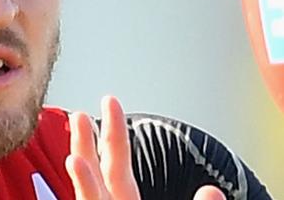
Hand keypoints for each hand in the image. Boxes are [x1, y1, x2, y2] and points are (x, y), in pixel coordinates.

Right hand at [65, 96, 226, 199]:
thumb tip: (214, 190)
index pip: (117, 162)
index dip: (114, 130)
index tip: (109, 100)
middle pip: (96, 172)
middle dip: (86, 142)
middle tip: (78, 113)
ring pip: (87, 194)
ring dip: (83, 174)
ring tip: (75, 155)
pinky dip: (84, 186)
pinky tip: (76, 166)